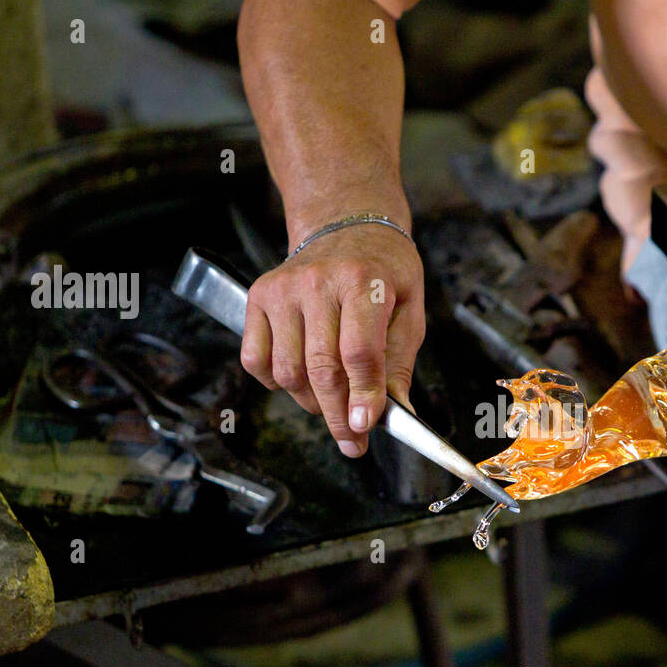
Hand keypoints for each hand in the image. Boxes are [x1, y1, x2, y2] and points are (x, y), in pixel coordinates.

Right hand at [239, 223, 425, 456]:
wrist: (346, 225)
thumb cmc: (383, 271)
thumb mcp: (409, 310)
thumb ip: (400, 363)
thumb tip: (398, 414)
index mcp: (364, 281)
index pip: (358, 351)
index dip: (362, 395)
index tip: (365, 428)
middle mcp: (318, 282)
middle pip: (321, 369)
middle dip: (338, 416)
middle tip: (352, 441)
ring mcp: (282, 290)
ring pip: (288, 372)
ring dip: (311, 403)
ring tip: (333, 403)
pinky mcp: (257, 297)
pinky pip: (256, 361)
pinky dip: (277, 383)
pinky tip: (301, 379)